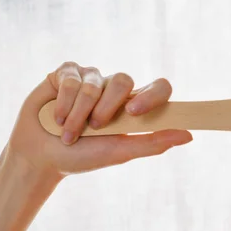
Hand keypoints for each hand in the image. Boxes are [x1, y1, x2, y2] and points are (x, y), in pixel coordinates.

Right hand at [4, 61, 192, 179]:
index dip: (153, 95)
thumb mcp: (121, 152)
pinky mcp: (66, 73)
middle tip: (94, 128)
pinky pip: (71, 79)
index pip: (159, 87)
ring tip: (68, 132)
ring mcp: (92, 78)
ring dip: (78, 114)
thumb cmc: (84, 157)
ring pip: (95, 84)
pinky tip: (55, 117)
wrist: (42, 157)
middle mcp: (116, 89)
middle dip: (106, 108)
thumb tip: (189, 135)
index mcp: (135, 106)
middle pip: (125, 80)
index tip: (134, 113)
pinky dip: (63, 103)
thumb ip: (153, 143)